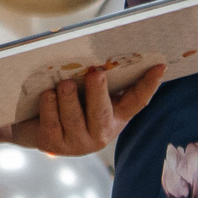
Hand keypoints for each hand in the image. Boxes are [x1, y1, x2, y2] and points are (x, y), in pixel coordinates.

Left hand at [3, 64, 162, 155]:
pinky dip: (49, 105)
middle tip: (96, 72)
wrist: (37, 130)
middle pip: (102, 112)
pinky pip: (52, 122)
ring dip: (69, 98)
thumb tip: (103, 54)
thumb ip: (99, 81)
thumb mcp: (88, 94)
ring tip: (65, 83)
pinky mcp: (54, 144)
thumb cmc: (69, 104)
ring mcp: (77, 142)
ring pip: (74, 118)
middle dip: (98, 92)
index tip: (160, 66)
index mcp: (115, 117)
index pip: (137, 101)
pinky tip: (47, 94)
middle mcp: (100, 133)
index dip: (149, 84)